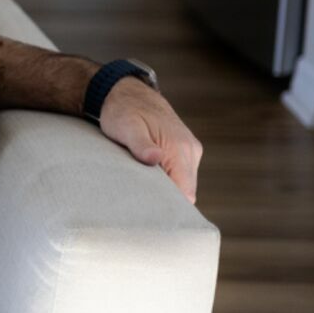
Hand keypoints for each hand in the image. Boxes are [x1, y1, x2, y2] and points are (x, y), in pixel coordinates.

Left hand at [98, 77, 202, 204]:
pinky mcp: (184, 151)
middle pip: (186, 191)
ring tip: (143, 199)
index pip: (185, 191)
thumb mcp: (126, 127)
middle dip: (168, 203)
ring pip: (183, 184)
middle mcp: (191, 151)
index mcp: (179, 148)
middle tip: (142, 214)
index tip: (154, 220)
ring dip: (167, 192)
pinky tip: (148, 185)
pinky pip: (180, 174)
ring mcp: (190, 151)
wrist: (126, 92)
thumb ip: (141, 145)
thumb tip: (155, 159)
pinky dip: (167, 182)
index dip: (172, 209)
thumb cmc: (122, 111)